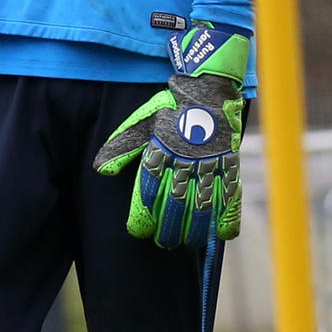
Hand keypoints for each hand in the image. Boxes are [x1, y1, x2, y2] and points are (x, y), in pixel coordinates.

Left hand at [92, 21, 248, 247]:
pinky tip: (221, 235)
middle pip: (174, 203)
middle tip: (163, 242)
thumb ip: (121, 148)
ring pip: (202, 203)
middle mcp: (184, 158)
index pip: (148, 190)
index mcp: (160, 149)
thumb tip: (100, 170)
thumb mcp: (140, 123)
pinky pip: (232, 194)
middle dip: (168, 228)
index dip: (143, 215)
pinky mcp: (230, 162)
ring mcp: (210, 161)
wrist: (207, 87)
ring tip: (185, 243)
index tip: (138, 232)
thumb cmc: (169, 108)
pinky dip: (229, 216)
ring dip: (194, 228)